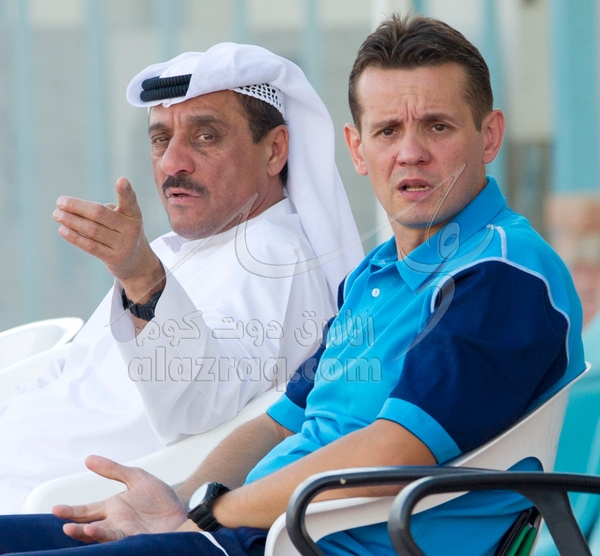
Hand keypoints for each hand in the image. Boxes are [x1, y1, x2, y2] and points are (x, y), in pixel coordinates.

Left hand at [53, 178, 164, 300]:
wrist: (137, 263)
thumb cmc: (123, 233)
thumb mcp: (123, 220)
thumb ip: (105, 212)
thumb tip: (72, 211)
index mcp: (133, 215)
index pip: (130, 202)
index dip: (126, 191)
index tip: (121, 180)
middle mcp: (131, 229)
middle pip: (100, 214)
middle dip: (77, 207)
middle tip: (60, 201)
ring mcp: (124, 245)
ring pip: (92, 230)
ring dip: (71, 221)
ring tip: (57, 214)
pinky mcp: (114, 258)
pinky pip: (90, 246)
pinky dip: (74, 237)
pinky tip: (62, 229)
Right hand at [53, 455, 187, 542]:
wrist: (181, 509)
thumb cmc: (158, 497)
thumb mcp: (135, 478)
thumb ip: (113, 469)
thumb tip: (88, 459)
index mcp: (112, 508)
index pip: (86, 511)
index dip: (71, 511)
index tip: (55, 510)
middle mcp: (115, 523)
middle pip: (90, 527)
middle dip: (77, 528)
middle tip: (65, 526)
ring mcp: (126, 533)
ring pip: (104, 536)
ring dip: (93, 535)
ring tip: (84, 530)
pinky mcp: (138, 540)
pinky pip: (122, 541)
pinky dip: (114, 540)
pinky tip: (108, 534)